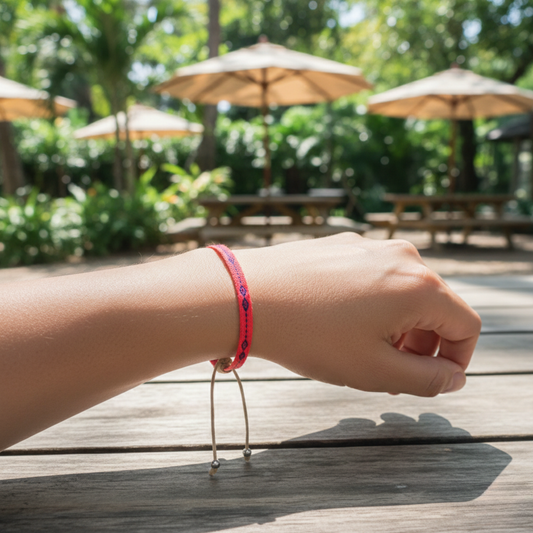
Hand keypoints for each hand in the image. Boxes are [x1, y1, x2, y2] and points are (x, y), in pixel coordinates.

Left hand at [234, 234, 480, 396]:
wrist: (247, 296)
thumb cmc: (310, 336)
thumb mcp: (376, 371)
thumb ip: (428, 380)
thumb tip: (453, 376)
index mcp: (421, 286)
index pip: (466, 326)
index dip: (456, 360)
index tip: (429, 380)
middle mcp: (402, 257)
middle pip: (435, 307)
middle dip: (422, 345)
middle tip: (389, 372)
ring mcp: (370, 246)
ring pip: (403, 293)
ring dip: (396, 325)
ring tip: (361, 349)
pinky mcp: (342, 245)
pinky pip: (374, 278)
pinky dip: (371, 304)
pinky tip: (338, 322)